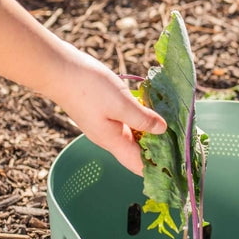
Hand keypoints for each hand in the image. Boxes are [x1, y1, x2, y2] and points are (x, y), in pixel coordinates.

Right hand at [51, 47, 166, 175]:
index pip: (138, 166)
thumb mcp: (121, 103)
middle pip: (137, 152)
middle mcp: (108, 138)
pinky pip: (126, 122)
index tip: (177, 166)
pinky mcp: (102, 112)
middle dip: (158, 150)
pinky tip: (150, 109)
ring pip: (133, 136)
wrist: (58, 68)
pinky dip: (139, 119)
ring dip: (150, 132)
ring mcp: (104, 125)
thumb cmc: (87, 87)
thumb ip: (142, 119)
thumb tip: (162, 130)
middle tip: (180, 142)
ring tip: (171, 126)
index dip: (157, 169)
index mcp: (112, 141)